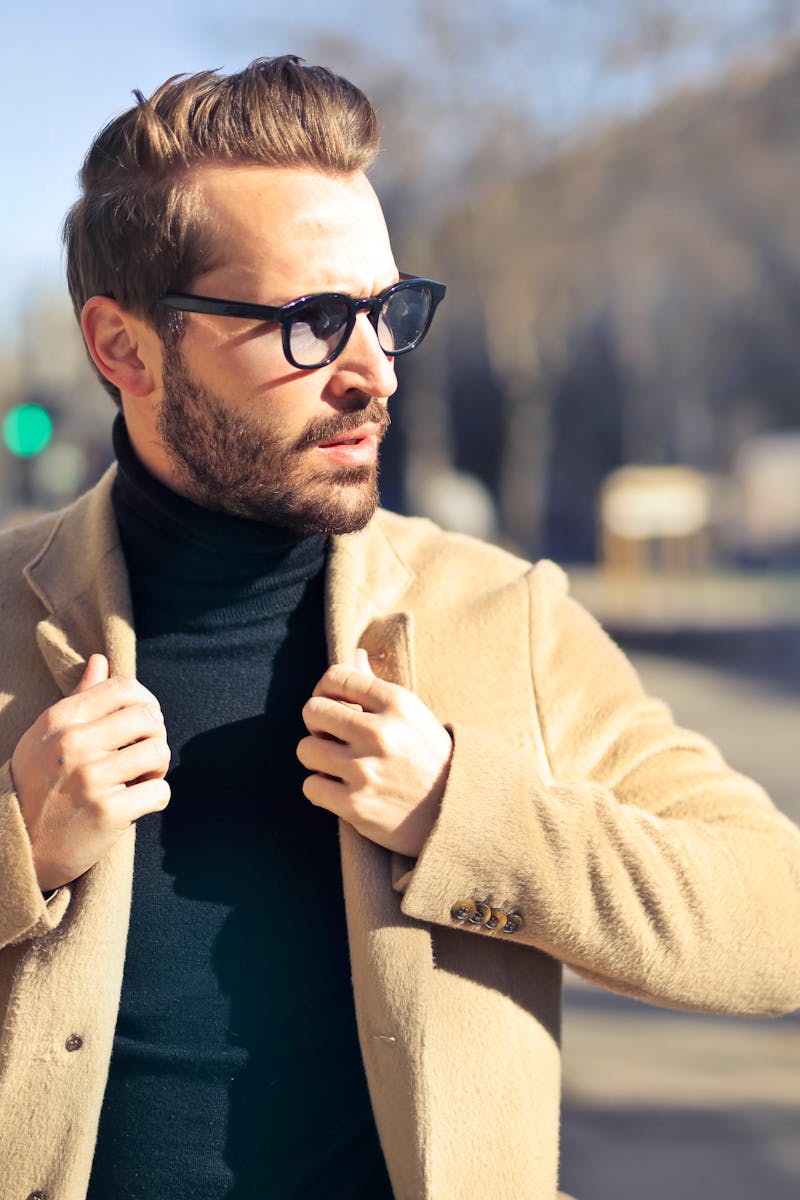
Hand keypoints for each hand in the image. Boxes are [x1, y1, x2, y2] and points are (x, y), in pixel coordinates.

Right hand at [10, 654, 170, 890]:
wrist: (16, 847)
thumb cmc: (37, 786)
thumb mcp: (47, 736)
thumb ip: (79, 698)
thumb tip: (100, 660)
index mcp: (61, 719)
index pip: (125, 687)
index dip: (145, 703)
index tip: (140, 725)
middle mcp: (73, 743)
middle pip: (149, 716)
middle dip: (156, 735)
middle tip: (144, 755)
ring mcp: (90, 777)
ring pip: (159, 752)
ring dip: (158, 768)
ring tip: (141, 779)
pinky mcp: (106, 812)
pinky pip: (160, 792)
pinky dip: (156, 798)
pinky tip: (138, 804)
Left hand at [297, 650, 452, 857]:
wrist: (455, 810)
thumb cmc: (428, 756)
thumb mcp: (411, 715)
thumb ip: (376, 686)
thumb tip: (355, 654)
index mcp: (396, 702)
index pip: (335, 677)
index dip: (326, 690)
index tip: (334, 705)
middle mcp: (380, 733)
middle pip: (312, 710)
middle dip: (318, 724)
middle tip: (334, 737)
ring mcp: (366, 770)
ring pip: (306, 749)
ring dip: (318, 759)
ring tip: (339, 766)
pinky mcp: (356, 805)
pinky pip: (311, 787)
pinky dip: (321, 790)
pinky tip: (341, 790)